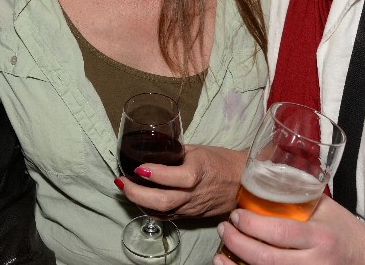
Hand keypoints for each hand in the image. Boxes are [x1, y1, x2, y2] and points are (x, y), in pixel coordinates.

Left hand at [116, 144, 245, 217]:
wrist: (243, 184)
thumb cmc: (222, 161)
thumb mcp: (199, 149)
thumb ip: (175, 152)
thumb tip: (152, 148)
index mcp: (199, 172)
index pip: (175, 177)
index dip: (154, 173)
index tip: (138, 167)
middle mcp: (194, 194)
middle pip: (163, 201)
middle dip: (136, 193)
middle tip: (121, 181)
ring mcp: (192, 208)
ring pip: (162, 212)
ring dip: (139, 202)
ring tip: (125, 188)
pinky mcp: (190, 216)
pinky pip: (167, 216)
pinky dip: (150, 209)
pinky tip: (140, 199)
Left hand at [213, 196, 364, 264]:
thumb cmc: (344, 230)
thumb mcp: (326, 208)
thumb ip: (299, 195)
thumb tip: (265, 173)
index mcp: (320, 237)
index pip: (279, 232)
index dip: (251, 226)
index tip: (235, 215)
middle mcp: (315, 263)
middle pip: (266, 259)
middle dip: (237, 244)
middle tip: (223, 228)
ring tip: (219, 253)